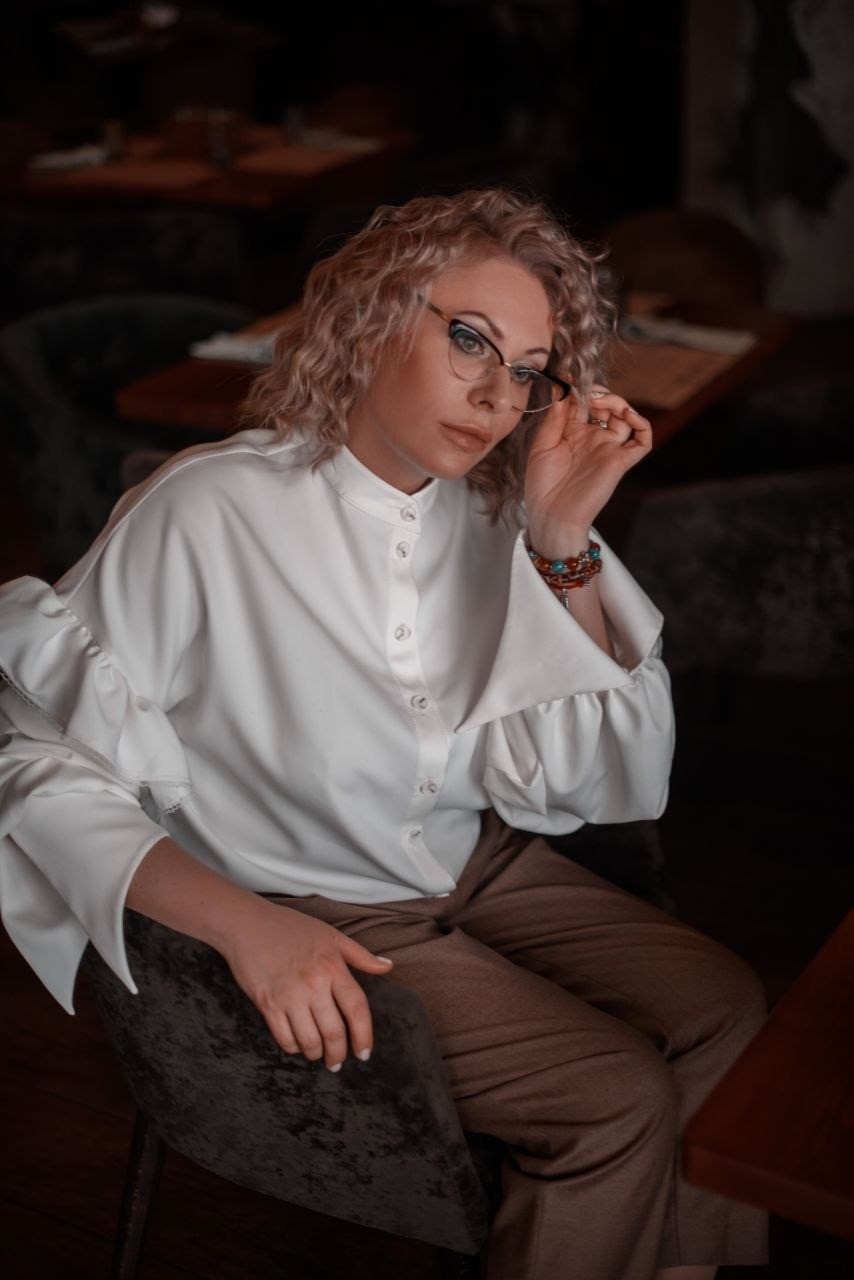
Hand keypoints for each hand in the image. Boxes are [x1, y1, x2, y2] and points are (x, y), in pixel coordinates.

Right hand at [221, 897, 393, 1070]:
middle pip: (334, 1032)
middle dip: (339, 1054)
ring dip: (317, 1054)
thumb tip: (388, 967)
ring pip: (310, 1041)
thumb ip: (361, 956)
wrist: (248, 924)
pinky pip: (285, 1038)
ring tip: (318, 1054)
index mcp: (332, 966)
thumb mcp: (331, 935)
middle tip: (338, 1061)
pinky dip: (294, 1047)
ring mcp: (289, 995)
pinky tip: (298, 1043)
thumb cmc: (291, 927)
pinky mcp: (267, 1004)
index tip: (364, 1053)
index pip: (357, 1009)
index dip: (364, 1035)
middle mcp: (313, 983)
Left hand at [524, 386, 651, 557]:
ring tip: (600, 401)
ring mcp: (607, 449)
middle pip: (605, 405)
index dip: (577, 388)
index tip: (568, 376)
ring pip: (625, 417)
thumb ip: (554, 418)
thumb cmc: (542, 486)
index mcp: (571, 433)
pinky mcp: (620, 461)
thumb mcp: (541, 446)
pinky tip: (628, 415)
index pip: (580, 402)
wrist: (551, 516)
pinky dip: (642, 424)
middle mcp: (592, 438)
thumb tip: (564, 391)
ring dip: (617, 402)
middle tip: (585, 392)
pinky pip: (642, 441)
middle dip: (597, 392)